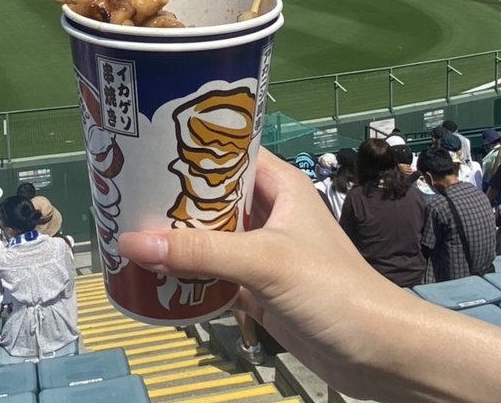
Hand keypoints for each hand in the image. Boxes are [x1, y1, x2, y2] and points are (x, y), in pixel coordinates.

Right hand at [118, 147, 406, 397]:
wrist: (376, 353)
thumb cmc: (331, 288)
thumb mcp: (264, 260)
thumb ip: (200, 252)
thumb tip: (131, 241)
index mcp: (279, 184)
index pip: (227, 153)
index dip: (190, 148)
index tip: (144, 148)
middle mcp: (269, 210)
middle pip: (211, 195)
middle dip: (172, 196)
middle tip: (124, 193)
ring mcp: (261, 249)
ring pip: (209, 234)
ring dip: (176, 237)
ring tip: (128, 229)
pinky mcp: (257, 285)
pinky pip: (213, 271)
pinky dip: (187, 272)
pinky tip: (153, 273)